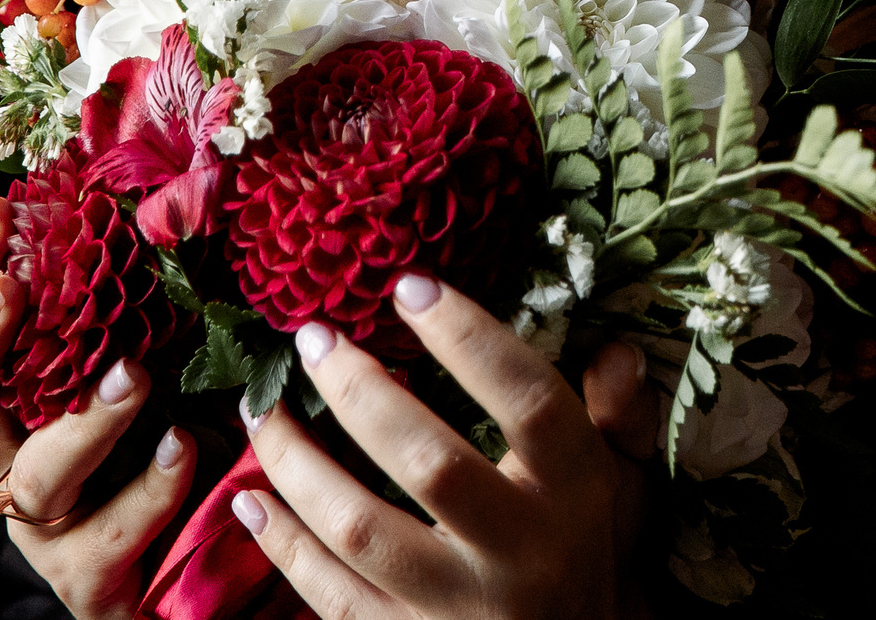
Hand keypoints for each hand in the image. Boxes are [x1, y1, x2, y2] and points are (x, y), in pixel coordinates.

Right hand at [0, 193, 202, 619]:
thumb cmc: (189, 444)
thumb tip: (166, 202)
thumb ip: (146, 305)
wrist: (218, 565)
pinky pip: (105, 537)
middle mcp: (14, 460)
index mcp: (18, 401)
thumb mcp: (167, 363)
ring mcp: (47, 528)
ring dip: (83, 421)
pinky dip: (146, 491)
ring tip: (132, 375)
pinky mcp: (90, 581)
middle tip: (11, 289)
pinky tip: (180, 448)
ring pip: (36, 475)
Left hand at [234, 273, 659, 618]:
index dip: (470, 339)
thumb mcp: (626, 481)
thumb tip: (614, 346)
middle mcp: (516, 551)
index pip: (527, 402)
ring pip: (361, 531)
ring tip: (262, 410)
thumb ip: (621, 414)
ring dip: (298, 466)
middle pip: (429, 464)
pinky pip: (330, 596)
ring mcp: (455, 606)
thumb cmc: (593, 549)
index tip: (411, 287)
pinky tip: (248, 500)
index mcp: (572, 493)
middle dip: (359, 393)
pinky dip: (283, 547)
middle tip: (313, 337)